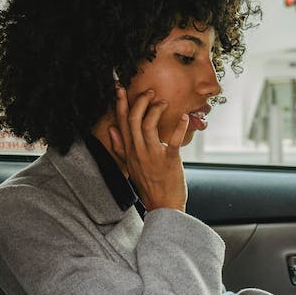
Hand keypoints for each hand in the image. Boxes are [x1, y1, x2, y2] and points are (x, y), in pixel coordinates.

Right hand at [108, 86, 188, 211]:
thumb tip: (111, 129)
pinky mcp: (169, 160)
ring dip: (155, 110)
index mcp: (129, 151)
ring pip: (148, 125)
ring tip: (163, 103)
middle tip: (149, 92)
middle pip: (133, 119)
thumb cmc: (149, 185)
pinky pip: (173, 140)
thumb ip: (120, 147)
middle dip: (140, 101)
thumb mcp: (130, 166)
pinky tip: (184, 117)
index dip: (120, 103)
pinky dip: (178, 127)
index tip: (120, 87)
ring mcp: (152, 156)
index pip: (121, 122)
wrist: (163, 207)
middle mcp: (138, 151)